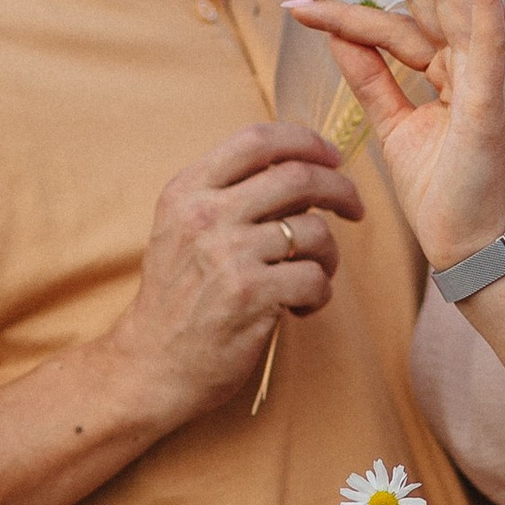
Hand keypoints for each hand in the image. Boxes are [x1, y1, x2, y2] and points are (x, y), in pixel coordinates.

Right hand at [116, 122, 363, 428]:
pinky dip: (319, 294)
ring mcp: (227, 255)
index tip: (331, 157)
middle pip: (297, 177)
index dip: (305, 141)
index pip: (257, 139)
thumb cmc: (177, 298)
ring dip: (329, 255)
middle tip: (354, 208)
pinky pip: (315, 279)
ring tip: (314, 276)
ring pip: (315, 231)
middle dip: (340, 189)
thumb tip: (299, 170)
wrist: (150, 365)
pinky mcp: (250, 296)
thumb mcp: (181, 230)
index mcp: (188, 191)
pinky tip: (300, 308)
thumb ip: (226, 195)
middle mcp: (205, 216)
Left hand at [283, 0, 504, 272]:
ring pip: (449, 3)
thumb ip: (370, 77)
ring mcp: (488, 78)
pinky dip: (485, 2)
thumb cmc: (442, 192)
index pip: (400, 18)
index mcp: (453, 68)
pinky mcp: (493, 101)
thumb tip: (338, 30)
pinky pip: (488, 43)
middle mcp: (475, 63)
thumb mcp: (394, 126)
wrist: (470, 246)